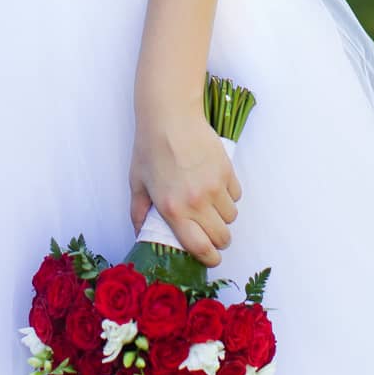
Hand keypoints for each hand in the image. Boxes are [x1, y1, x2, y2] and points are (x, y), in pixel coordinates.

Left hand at [129, 106, 242, 267]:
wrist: (170, 115)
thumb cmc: (150, 147)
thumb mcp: (137, 181)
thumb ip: (138, 212)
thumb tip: (139, 234)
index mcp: (173, 210)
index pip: (201, 248)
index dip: (209, 259)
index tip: (210, 258)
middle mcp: (197, 202)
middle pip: (222, 237)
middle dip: (218, 240)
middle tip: (210, 231)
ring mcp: (214, 187)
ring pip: (231, 217)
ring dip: (223, 216)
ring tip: (210, 204)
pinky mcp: (226, 171)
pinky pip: (236, 195)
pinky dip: (229, 195)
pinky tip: (215, 185)